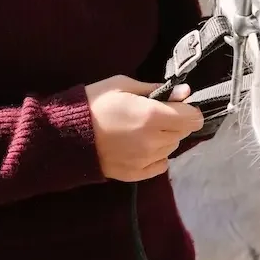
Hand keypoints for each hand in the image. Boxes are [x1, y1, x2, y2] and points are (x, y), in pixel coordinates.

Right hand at [84, 76, 203, 180]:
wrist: (67, 134)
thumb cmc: (95, 102)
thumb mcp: (123, 85)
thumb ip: (156, 89)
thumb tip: (185, 92)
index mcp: (152, 116)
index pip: (192, 118)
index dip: (189, 109)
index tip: (178, 104)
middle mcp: (153, 141)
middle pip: (183, 133)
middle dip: (176, 122)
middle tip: (156, 114)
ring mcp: (145, 160)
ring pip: (172, 148)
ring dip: (166, 138)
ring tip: (144, 129)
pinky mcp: (136, 174)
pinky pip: (161, 165)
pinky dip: (157, 155)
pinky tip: (142, 146)